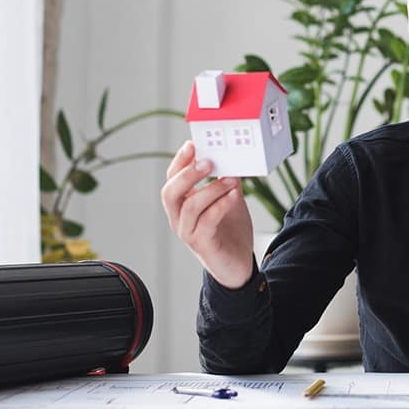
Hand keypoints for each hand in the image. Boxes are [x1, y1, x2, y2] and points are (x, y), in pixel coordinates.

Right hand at [160, 140, 253, 289]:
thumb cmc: (229, 230)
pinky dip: (221, 205)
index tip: (192, 145)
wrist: (238, 263)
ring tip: (231, 178)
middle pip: (170, 193)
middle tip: (208, 161)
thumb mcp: (229, 199)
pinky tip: (234, 196)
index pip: (172, 179)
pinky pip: (207, 222)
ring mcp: (188, 232)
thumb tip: (233, 160)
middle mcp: (179, 218)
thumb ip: (227, 181)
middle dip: (187, 174)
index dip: (179, 162)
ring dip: (211, 189)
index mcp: (182, 204)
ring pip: (189, 207)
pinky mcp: (202, 244)